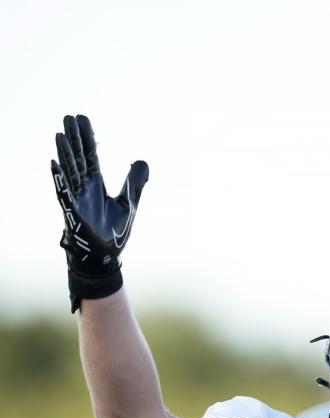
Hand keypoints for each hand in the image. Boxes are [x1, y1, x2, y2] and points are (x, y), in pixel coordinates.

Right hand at [51, 115, 148, 310]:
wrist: (106, 257)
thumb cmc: (114, 232)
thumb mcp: (129, 203)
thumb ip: (134, 183)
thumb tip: (143, 161)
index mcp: (96, 185)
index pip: (90, 156)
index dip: (87, 138)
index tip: (82, 119)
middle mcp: (84, 188)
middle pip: (78, 158)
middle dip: (74, 139)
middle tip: (68, 117)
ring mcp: (76, 199)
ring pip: (69, 172)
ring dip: (65, 153)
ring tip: (61, 134)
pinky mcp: (72, 212)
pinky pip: (64, 193)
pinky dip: (60, 179)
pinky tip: (55, 164)